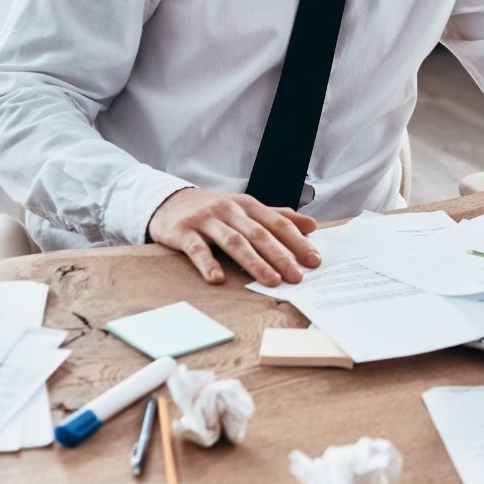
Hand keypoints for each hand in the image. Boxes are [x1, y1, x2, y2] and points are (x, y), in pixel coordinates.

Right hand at [147, 189, 320, 285]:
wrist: (168, 202)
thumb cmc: (214, 211)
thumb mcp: (245, 209)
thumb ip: (277, 216)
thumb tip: (312, 226)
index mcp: (247, 205)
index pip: (277, 223)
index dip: (297, 241)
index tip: (314, 260)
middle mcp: (229, 209)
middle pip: (259, 234)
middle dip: (281, 256)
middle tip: (297, 277)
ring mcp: (205, 220)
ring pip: (233, 242)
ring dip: (254, 262)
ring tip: (271, 281)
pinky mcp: (183, 231)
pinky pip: (197, 249)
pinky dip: (207, 263)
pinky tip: (217, 279)